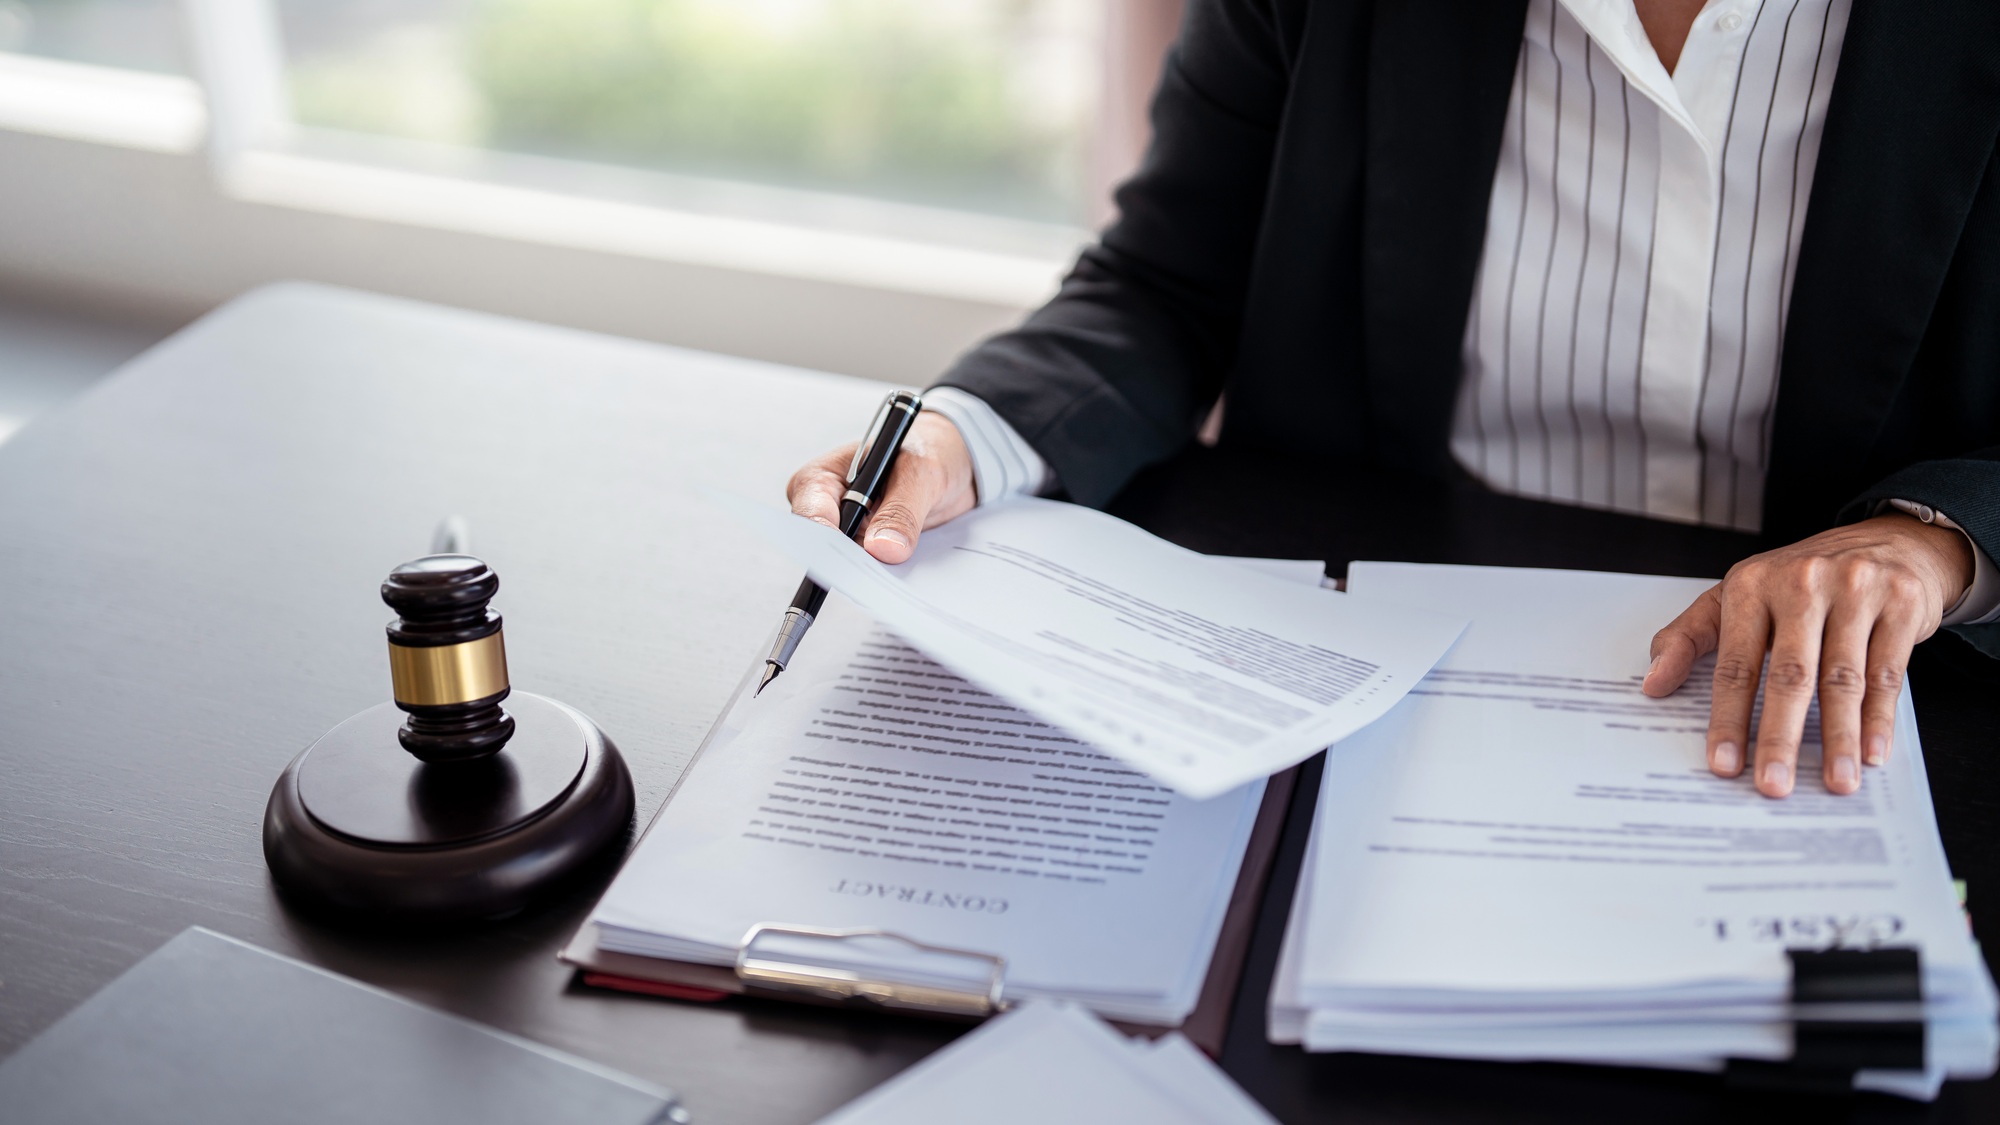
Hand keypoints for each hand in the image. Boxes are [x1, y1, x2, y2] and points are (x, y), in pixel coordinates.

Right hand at [786, 411, 976, 562]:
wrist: (951, 462)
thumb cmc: (928, 450)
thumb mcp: (921, 474)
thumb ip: (902, 510)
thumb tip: (883, 549)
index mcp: (823, 476)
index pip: (811, 515)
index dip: (828, 540)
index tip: (855, 557)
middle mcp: (828, 506)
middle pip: (825, 546)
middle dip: (852, 561)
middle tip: (880, 574)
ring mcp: (848, 530)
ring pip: (849, 563)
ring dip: (873, 570)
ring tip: (895, 574)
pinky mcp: (868, 547)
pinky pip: (871, 568)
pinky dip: (886, 572)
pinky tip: (903, 574)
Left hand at [1642, 515, 1973, 797]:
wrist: (1884, 542)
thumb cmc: (1799, 580)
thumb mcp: (1737, 596)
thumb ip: (1690, 638)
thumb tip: (1651, 684)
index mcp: (1750, 585)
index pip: (1734, 664)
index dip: (1728, 718)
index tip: (1724, 764)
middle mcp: (1801, 583)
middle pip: (1789, 676)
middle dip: (1779, 737)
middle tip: (1773, 785)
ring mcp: (1855, 590)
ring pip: (1842, 679)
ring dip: (1838, 738)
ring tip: (1834, 781)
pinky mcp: (1900, 604)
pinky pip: (1888, 673)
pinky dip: (1880, 718)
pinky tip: (1871, 754)